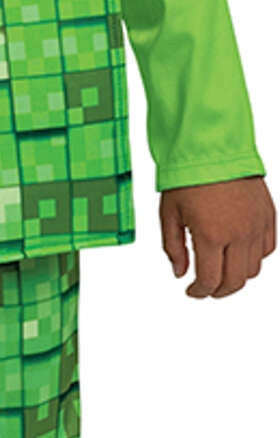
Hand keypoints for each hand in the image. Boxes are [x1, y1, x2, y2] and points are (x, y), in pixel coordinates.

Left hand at [159, 177, 275, 297]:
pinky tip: (241, 253)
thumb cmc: (188, 176)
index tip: (192, 291)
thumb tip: (180, 273)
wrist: (213, 146)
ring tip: (223, 271)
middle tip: (208, 288)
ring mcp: (257, 225)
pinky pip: (268, 248)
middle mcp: (238, 234)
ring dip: (237, 276)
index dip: (199, 292)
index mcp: (211, 235)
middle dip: (219, 291)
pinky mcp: (268, 215)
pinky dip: (255, 258)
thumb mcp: (169, 214)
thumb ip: (173, 247)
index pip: (210, 281)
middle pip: (235, 281)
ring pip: (254, 269)